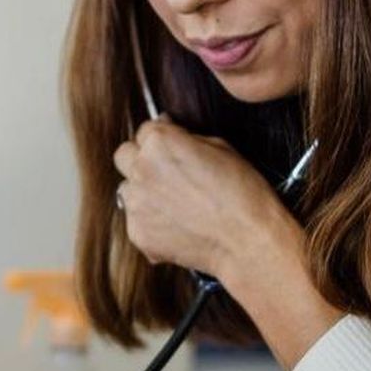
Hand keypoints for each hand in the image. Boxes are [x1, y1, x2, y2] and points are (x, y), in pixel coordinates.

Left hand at [113, 119, 292, 282]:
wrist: (246, 240)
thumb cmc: (242, 193)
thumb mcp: (222, 148)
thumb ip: (188, 139)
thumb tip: (174, 136)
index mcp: (160, 143)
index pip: (145, 130)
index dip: (160, 136)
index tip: (168, 144)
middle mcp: (141, 170)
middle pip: (124, 155)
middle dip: (140, 158)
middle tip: (164, 169)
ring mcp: (135, 203)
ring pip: (127, 188)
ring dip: (142, 190)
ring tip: (172, 201)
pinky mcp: (136, 231)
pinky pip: (134, 219)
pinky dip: (149, 220)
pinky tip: (175, 223)